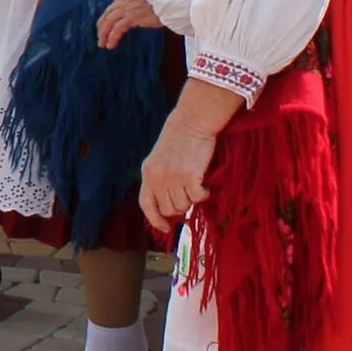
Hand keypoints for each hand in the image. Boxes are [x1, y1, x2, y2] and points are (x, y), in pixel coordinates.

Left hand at [97, 0, 163, 47]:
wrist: (171, 0)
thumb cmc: (165, 1)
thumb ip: (139, 4)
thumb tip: (137, 13)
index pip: (112, 6)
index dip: (106, 17)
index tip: (103, 25)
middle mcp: (125, 1)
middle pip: (107, 14)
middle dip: (102, 26)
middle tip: (100, 37)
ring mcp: (128, 8)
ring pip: (109, 21)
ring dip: (104, 34)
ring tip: (102, 44)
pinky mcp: (132, 17)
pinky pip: (117, 29)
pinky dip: (112, 37)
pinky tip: (110, 45)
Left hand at [140, 119, 218, 234]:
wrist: (192, 121)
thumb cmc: (179, 138)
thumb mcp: (160, 158)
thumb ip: (160, 179)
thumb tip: (169, 205)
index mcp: (147, 172)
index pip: (146, 204)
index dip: (155, 219)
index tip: (165, 228)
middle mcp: (157, 177)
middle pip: (169, 209)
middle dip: (180, 207)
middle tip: (189, 195)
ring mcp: (173, 177)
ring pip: (184, 205)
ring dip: (192, 199)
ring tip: (196, 184)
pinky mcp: (190, 176)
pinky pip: (198, 198)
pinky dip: (204, 194)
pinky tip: (205, 184)